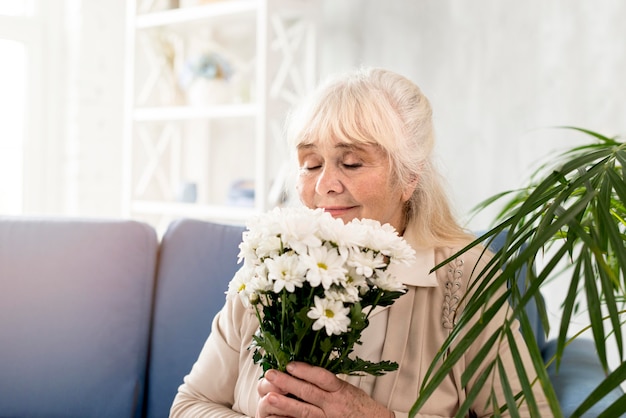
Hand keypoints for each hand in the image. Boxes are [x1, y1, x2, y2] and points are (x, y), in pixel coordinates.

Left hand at [255, 362, 393, 417]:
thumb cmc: (362, 407)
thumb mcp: (349, 389)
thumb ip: (330, 383)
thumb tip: (307, 371)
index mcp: (341, 391)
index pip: (322, 378)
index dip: (305, 370)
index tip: (290, 364)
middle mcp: (334, 406)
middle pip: (309, 393)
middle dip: (288, 383)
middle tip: (271, 375)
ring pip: (304, 412)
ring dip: (285, 404)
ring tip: (270, 397)